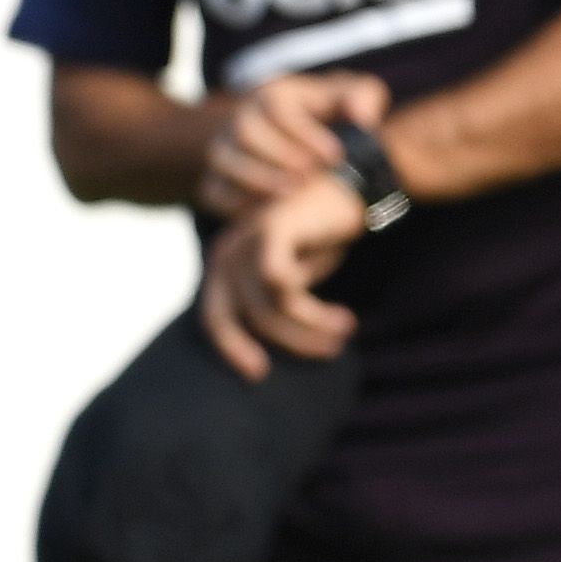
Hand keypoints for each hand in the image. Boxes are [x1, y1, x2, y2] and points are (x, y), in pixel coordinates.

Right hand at [195, 71, 391, 220]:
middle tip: (311, 176)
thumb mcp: (351, 96)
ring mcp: (224, 148)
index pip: (275, 106)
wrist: (296, 138)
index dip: (303, 133)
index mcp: (272, 94)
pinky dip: (234, 203)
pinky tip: (267, 211)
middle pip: (243, 132)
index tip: (335, 156)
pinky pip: (213, 191)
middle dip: (279, 156)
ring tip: (292, 193)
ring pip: (223, 160)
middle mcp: (241, 118)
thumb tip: (360, 118)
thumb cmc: (330, 117)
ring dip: (257, 180)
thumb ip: (362, 96)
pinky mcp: (216, 179)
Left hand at [200, 173, 367, 381]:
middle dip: (283, 342)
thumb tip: (281, 344)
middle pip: (237, 317)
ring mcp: (246, 238)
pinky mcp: (273, 228)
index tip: (259, 374)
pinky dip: (310, 309)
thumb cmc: (317, 235)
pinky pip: (279, 283)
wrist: (346, 188)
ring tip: (345, 329)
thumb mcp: (293, 274)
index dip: (231, 347)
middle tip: (330, 351)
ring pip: (269, 306)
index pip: (214, 316)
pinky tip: (342, 317)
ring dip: (312, 328)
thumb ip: (277, 302)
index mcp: (226, 266)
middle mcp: (228, 252)